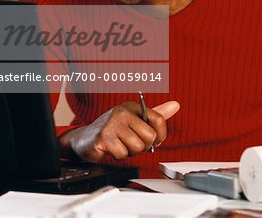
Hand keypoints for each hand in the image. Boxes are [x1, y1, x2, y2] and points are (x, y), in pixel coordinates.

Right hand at [59, 100, 179, 161]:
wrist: (85, 139)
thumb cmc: (113, 130)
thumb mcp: (136, 120)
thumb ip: (156, 115)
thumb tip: (176, 105)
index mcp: (133, 106)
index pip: (159, 119)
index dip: (160, 135)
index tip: (154, 141)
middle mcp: (123, 112)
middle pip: (149, 136)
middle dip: (143, 146)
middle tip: (132, 144)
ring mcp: (112, 123)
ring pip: (137, 147)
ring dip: (130, 152)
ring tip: (121, 145)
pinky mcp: (103, 137)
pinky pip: (123, 154)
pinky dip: (119, 156)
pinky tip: (112, 149)